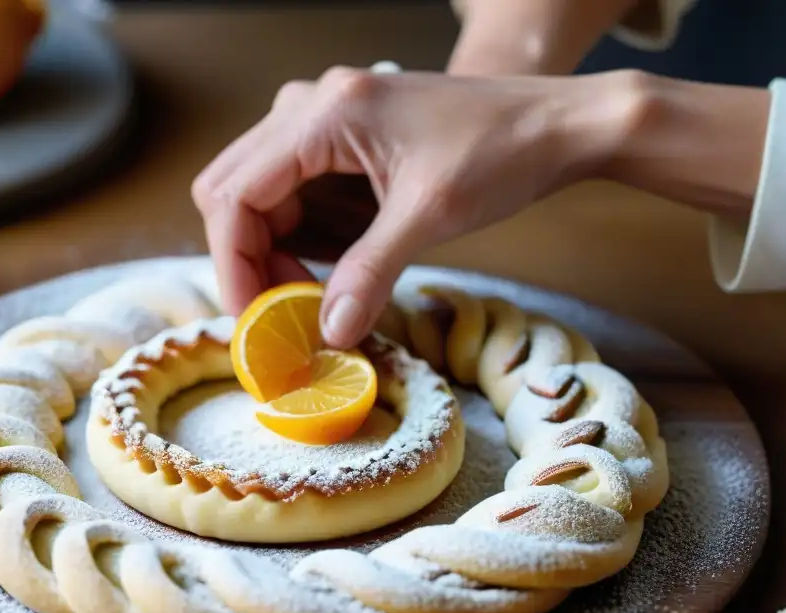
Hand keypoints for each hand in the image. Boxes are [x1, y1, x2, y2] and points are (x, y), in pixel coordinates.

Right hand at [192, 67, 635, 347]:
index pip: (235, 194)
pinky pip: (292, 194)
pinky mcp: (341, 142)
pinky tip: (327, 274)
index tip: (253, 321)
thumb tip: (328, 334)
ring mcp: (324, 121)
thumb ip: (370, 273)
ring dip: (270, 252)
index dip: (234, 265)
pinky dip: (296, 239)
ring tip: (307, 302)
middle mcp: (311, 106)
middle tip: (279, 315)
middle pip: (231, 190)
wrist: (554, 125)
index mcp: (325, 114)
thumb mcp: (430, 216)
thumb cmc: (501, 151)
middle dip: (246, 259)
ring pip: (257, 194)